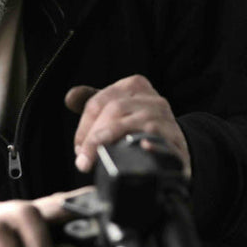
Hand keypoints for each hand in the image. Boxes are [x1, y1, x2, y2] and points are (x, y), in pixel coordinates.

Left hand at [65, 75, 189, 175]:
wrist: (176, 146)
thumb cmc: (138, 126)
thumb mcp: (117, 110)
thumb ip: (93, 104)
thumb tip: (70, 97)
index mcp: (134, 86)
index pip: (100, 101)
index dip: (84, 126)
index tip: (78, 148)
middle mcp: (152, 99)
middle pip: (114, 109)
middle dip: (94, 136)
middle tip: (83, 160)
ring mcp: (167, 119)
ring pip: (134, 123)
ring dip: (112, 140)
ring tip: (99, 158)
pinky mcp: (177, 141)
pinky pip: (163, 140)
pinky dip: (152, 144)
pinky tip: (143, 147)